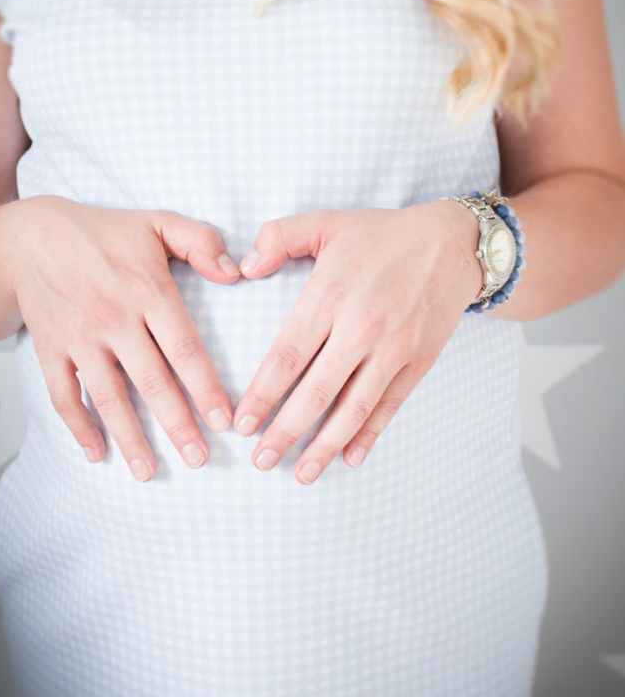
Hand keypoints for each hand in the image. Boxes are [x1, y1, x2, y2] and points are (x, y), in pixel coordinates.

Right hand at [6, 195, 240, 479]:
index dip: (206, 388)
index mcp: (147, 290)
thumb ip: (202, 241)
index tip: (225, 422)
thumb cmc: (105, 232)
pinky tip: (96, 454)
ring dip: (129, 438)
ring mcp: (79, 337)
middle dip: (177, 425)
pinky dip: (78, 427)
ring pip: (108, 397)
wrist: (32, 236)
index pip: (184, 349)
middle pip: (151, 382)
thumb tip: (237, 271)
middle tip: (199, 459)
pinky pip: (63, 395)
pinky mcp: (50, 349)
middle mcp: (114, 318)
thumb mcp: (158, 222)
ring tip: (149, 472)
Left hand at [232, 201, 482, 482]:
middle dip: (284, 432)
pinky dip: (370, 435)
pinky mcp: (418, 360)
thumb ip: (278, 237)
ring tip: (301, 474)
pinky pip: (390, 405)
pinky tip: (350, 458)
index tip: (242, 424)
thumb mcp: (326, 222)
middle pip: (315, 392)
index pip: (287, 356)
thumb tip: (243, 268)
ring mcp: (392, 348)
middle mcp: (360, 327)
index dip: (262, 394)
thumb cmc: (382, 234)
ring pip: (353, 408)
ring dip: (325, 446)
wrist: (453, 242)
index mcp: (330, 295)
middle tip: (260, 461)